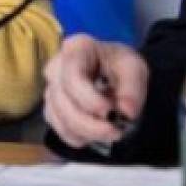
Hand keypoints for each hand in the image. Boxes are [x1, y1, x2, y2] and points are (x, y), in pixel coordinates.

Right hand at [43, 34, 147, 148]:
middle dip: (88, 123)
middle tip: (115, 131)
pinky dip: (78, 137)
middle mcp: (57, 66)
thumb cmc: (120, 66)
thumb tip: (127, 112)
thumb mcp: (134, 69)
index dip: (88, 99)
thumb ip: (133, 88)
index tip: (110, 111)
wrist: (115, 76)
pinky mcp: (51, 108)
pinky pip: (58, 128)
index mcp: (77, 48)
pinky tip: (96, 135)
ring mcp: (51, 88)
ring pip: (57, 117)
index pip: (72, 76)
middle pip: (61, 100)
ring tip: (110, 132)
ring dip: (85, 132)